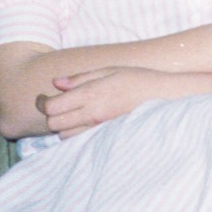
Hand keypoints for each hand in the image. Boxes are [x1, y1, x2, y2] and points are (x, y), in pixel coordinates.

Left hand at [36, 67, 211, 138]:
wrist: (165, 97)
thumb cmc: (137, 79)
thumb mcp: (110, 70)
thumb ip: (81, 78)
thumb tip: (56, 83)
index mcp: (92, 93)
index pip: (52, 107)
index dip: (46, 103)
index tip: (52, 98)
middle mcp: (93, 113)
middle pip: (54, 124)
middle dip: (54, 116)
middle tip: (65, 106)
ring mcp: (100, 128)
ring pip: (65, 136)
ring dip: (66, 126)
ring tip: (79, 115)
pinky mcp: (106, 137)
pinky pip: (80, 141)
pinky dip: (77, 135)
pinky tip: (87, 124)